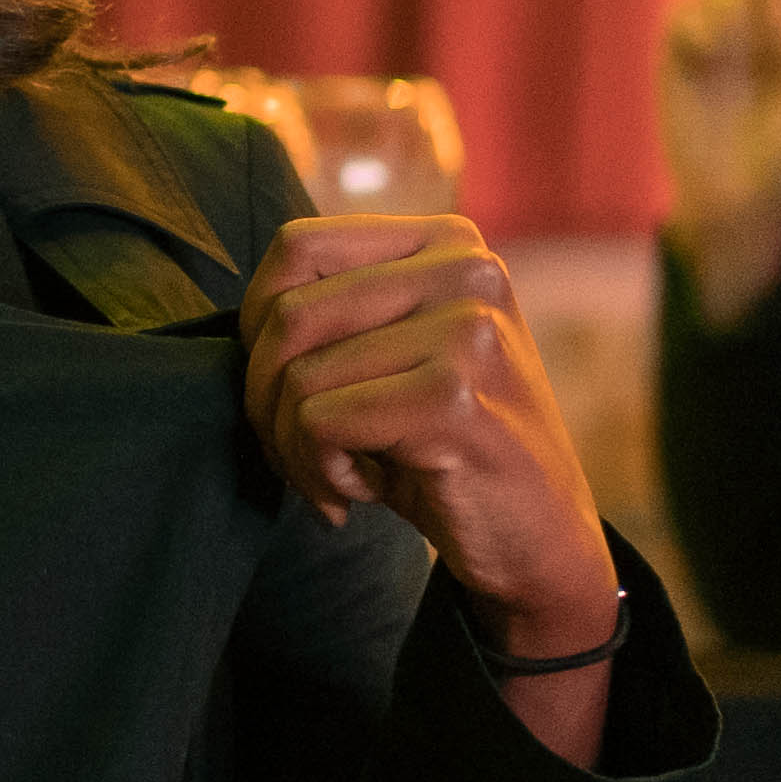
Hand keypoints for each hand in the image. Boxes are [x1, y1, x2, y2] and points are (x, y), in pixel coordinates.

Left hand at [243, 211, 618, 691]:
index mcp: (449, 243)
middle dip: (264, 398)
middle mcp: (467, 271)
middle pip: (287, 315)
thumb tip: (242, 319)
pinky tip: (364, 494)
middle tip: (299, 452)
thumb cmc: (444, 446)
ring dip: (293, 447)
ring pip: (297, 376)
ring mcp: (467, 331)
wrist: (538, 538)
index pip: (297, 248)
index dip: (257, 323)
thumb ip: (336, 311)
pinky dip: (318, 473)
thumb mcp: (395, 355)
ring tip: (341, 475)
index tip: (281, 387)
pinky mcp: (454, 400)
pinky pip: (319, 424)